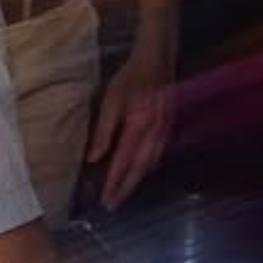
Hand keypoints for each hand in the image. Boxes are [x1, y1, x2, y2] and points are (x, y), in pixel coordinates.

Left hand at [86, 46, 173, 208]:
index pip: (124, 161)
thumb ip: (103, 130)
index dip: (114, 182)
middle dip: (127, 187)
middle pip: (141, 167)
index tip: (105, 200)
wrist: (158, 57)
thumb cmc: (131, 76)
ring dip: (138, 179)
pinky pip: (160, 152)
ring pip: (152, 162)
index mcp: (138, 125)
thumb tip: (93, 158)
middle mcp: (154, 131)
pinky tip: (142, 169)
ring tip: (125, 192)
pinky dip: (149, 166)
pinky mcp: (169, 124)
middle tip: (113, 205)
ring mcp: (165, 128)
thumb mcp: (111, 100)